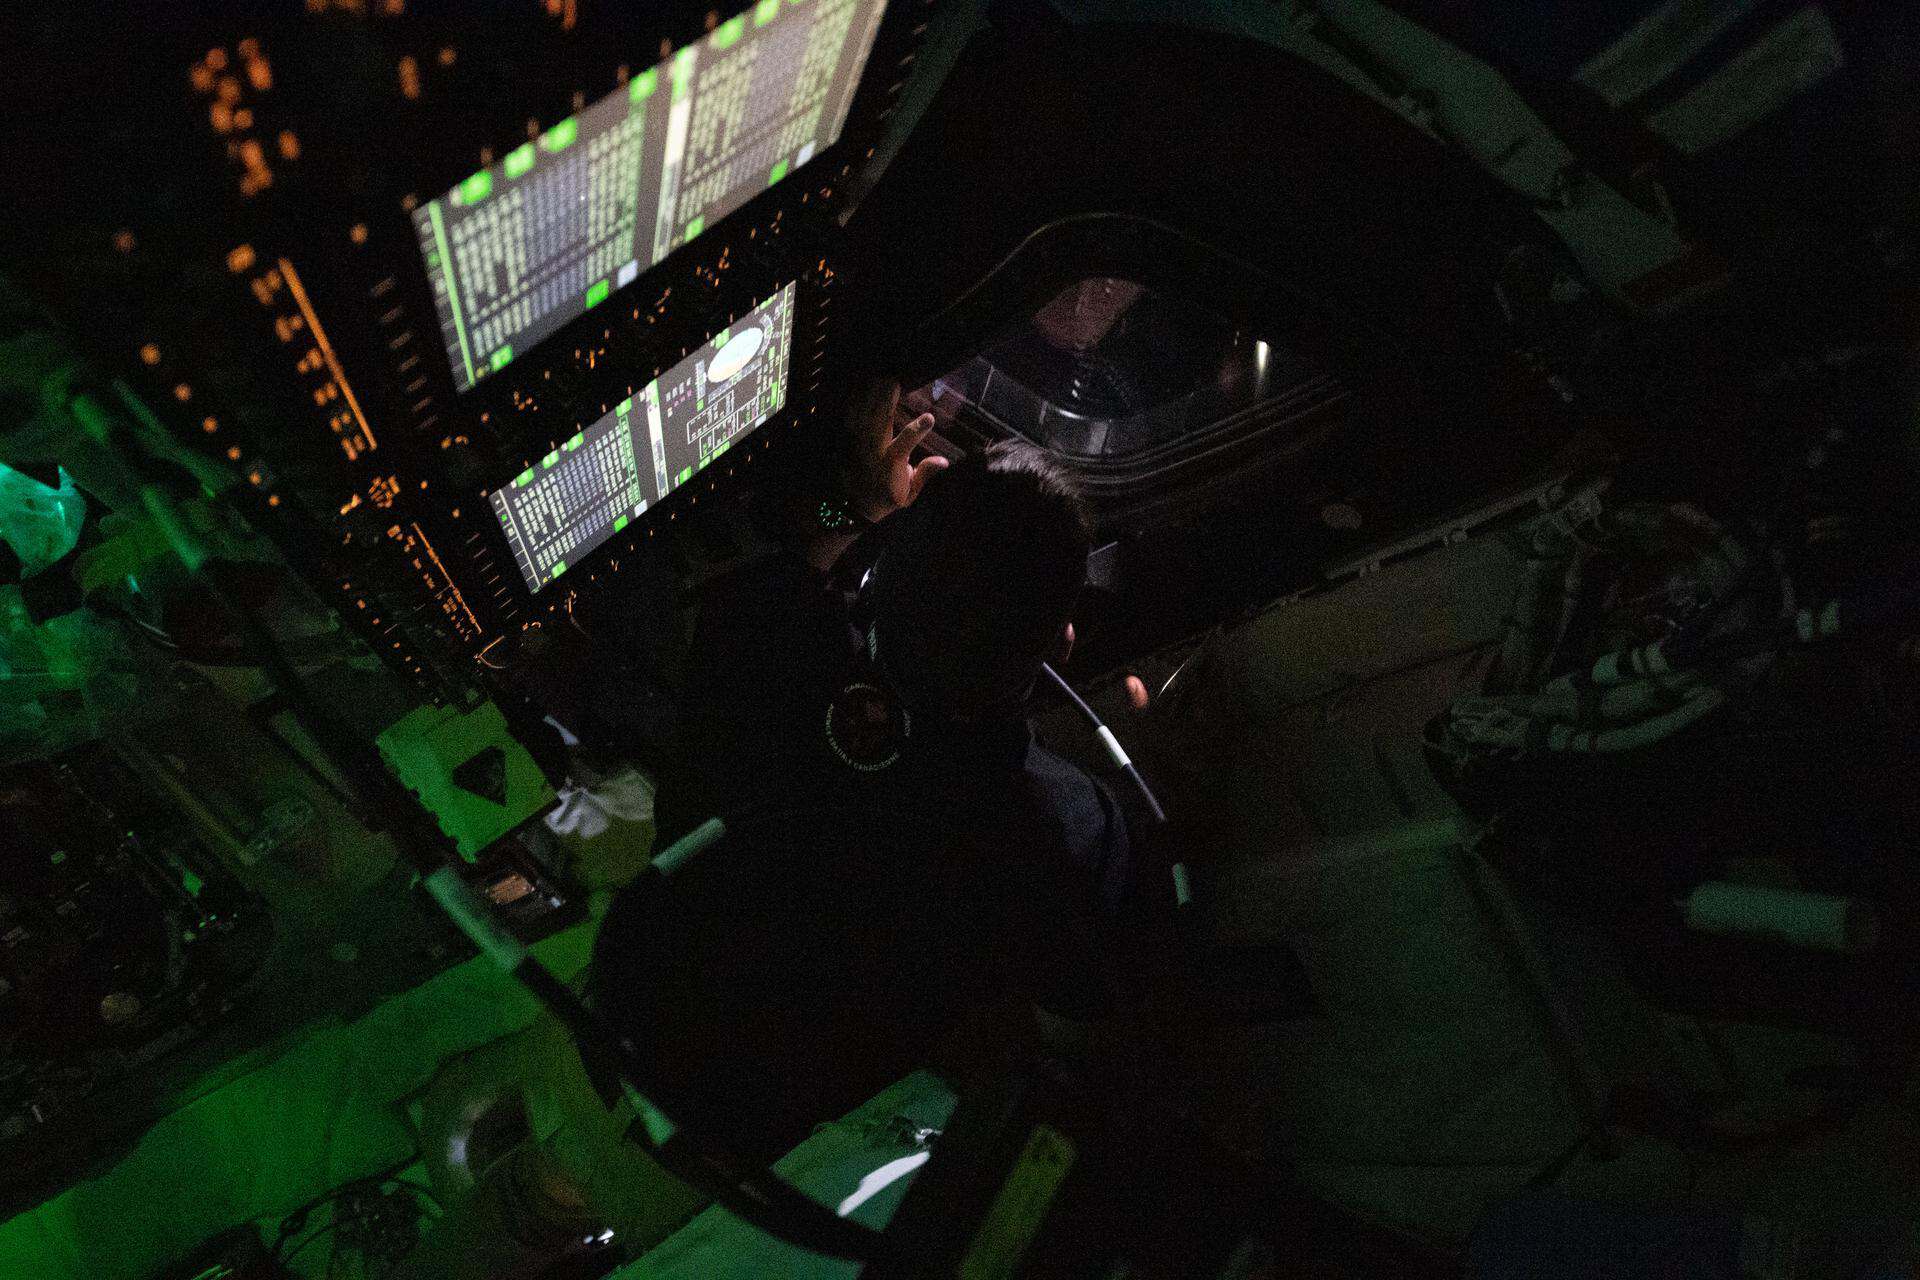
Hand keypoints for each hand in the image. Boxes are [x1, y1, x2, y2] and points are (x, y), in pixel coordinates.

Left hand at [844, 376, 947, 523]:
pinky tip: (859, 384)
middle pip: (881, 418)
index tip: (930, 417)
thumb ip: (924, 474)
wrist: (850, 506)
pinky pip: (848, 414)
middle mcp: (873, 448)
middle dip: (887, 398)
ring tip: (879, 376)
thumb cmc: (885, 498)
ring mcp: (857, 442)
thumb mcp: (908, 494)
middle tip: (895, 380)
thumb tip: (944, 461)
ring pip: (863, 412)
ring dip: (871, 393)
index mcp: (891, 462)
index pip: (907, 442)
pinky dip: (853, 398)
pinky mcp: (845, 438)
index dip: (918, 429)